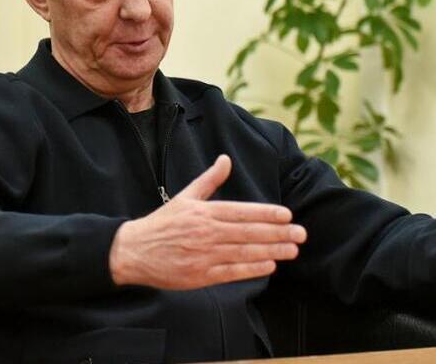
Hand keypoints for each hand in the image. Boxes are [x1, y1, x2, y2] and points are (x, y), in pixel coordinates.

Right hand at [108, 155, 306, 289]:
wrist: (134, 251)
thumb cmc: (162, 223)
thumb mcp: (185, 197)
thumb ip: (209, 180)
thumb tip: (226, 160)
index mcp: (204, 212)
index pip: (242, 212)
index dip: (267, 213)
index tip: (287, 215)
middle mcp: (207, 232)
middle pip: (249, 232)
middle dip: (278, 233)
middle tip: (301, 234)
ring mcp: (204, 255)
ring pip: (245, 252)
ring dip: (272, 251)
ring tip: (293, 250)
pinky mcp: (200, 275)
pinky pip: (232, 272)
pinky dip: (252, 269)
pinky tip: (270, 265)